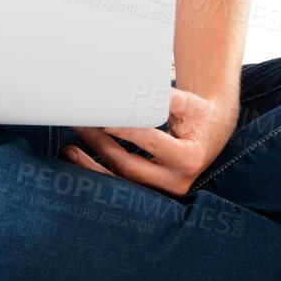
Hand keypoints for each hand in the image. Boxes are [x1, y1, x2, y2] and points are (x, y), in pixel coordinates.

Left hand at [66, 87, 238, 196]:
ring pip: (121, 182)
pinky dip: (99, 174)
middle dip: (102, 145)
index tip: (103, 118)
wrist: (210, 135)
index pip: (151, 142)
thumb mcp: (190, 104)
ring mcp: (162, 192)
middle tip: (82, 125)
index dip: (126, 130)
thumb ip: (165, 97)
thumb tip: (134, 88)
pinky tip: (79, 161)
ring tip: (70, 150)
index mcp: (189, 158)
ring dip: (92, 165)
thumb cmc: (199, 116)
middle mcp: (176, 181)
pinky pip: (120, 185)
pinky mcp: (150, 192)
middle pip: (129, 165)